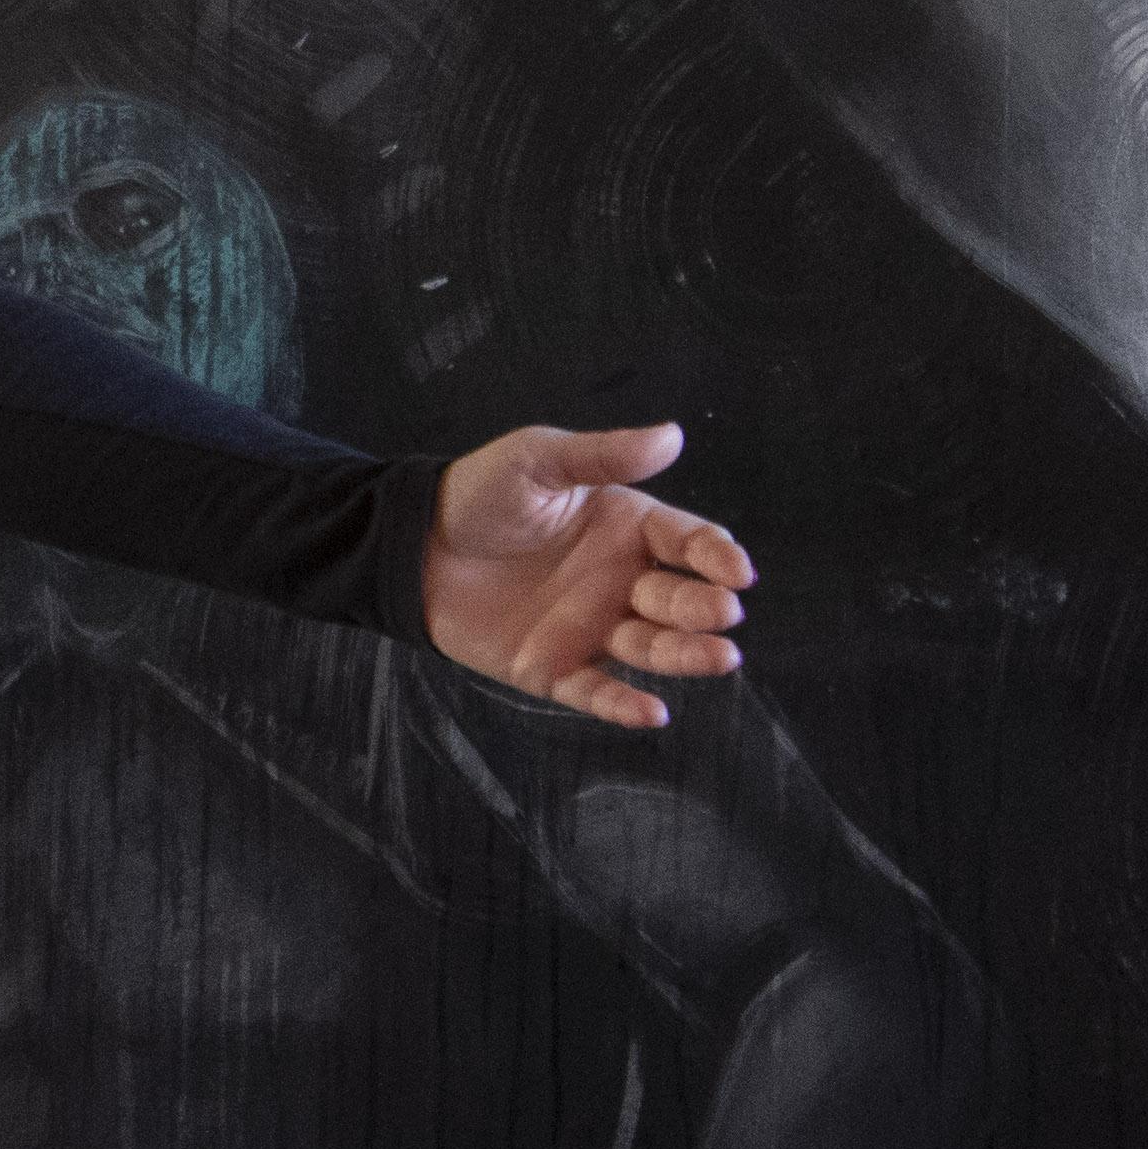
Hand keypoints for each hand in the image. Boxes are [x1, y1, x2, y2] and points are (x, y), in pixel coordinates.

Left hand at [419, 423, 752, 728]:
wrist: (411, 543)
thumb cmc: (480, 493)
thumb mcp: (538, 459)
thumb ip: (602, 455)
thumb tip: (671, 435)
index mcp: (627, 528)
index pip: (688, 542)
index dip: (716, 555)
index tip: (735, 570)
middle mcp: (621, 580)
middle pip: (678, 598)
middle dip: (704, 607)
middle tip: (722, 612)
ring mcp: (592, 626)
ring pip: (651, 648)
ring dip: (686, 655)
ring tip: (719, 657)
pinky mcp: (555, 668)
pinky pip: (597, 691)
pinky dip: (624, 706)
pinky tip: (652, 713)